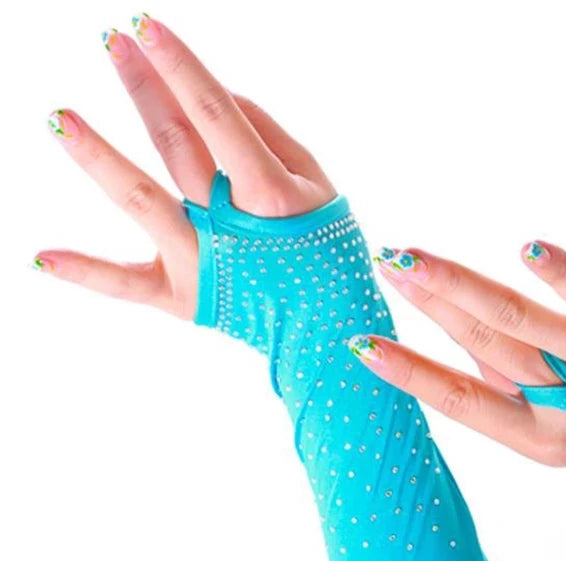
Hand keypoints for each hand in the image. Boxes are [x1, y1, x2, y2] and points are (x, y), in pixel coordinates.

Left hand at [34, 13, 335, 318]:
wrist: (328, 328)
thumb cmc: (326, 249)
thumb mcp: (317, 185)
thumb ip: (269, 136)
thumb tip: (220, 97)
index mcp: (269, 196)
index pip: (216, 117)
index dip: (180, 68)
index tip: (147, 28)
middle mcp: (230, 227)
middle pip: (176, 146)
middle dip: (144, 90)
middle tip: (114, 42)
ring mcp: (201, 264)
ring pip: (141, 202)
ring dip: (99, 157)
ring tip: (58, 117)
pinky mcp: (181, 297)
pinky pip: (126, 285)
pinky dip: (86, 272)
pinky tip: (40, 257)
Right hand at [354, 243, 565, 466]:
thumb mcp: (554, 418)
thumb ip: (504, 380)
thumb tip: (456, 331)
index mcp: (535, 436)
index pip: (460, 400)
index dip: (409, 374)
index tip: (360, 348)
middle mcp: (562, 403)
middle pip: (481, 346)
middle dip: (427, 305)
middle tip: (383, 265)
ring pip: (517, 322)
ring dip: (458, 287)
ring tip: (409, 258)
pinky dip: (560, 274)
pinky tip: (529, 250)